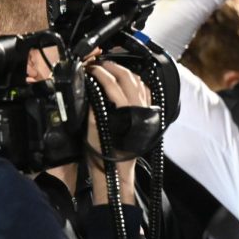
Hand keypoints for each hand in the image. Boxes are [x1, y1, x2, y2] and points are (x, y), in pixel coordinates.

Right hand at [86, 61, 149, 204]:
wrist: (117, 173)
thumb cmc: (103, 156)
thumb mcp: (92, 130)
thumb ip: (94, 108)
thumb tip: (91, 87)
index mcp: (127, 113)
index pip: (112, 84)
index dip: (100, 73)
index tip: (90, 69)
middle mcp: (141, 110)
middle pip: (128, 78)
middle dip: (112, 68)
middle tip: (99, 64)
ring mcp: (147, 112)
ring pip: (139, 83)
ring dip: (125, 73)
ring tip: (111, 69)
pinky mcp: (148, 116)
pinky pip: (146, 92)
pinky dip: (137, 82)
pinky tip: (128, 80)